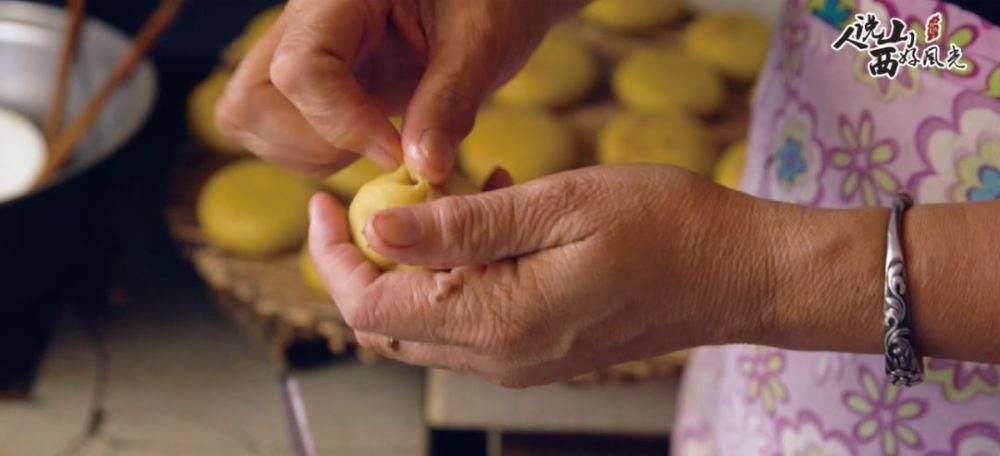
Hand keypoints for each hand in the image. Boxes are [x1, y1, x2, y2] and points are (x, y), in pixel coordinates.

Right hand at [215, 0, 583, 181]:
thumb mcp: (485, 40)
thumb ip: (451, 101)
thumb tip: (422, 168)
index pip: (300, 69)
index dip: (343, 125)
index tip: (400, 154)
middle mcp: (305, 20)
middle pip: (252, 99)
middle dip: (312, 144)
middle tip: (383, 149)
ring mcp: (302, 50)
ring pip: (252, 119)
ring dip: (311, 154)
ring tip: (383, 145)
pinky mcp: (314, 81)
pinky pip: (280, 129)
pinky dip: (318, 154)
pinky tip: (374, 143)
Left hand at [308, 165, 778, 386]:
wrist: (738, 274)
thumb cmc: (667, 228)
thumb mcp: (561, 205)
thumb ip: (464, 226)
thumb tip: (377, 231)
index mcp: (500, 323)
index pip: (373, 306)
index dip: (335, 256)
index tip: (329, 203)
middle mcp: (501, 358)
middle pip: (390, 321)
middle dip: (370, 259)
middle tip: (390, 193)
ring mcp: (520, 362)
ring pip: (425, 322)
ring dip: (420, 262)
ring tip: (463, 194)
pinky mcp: (537, 353)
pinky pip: (468, 320)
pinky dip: (459, 273)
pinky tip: (500, 220)